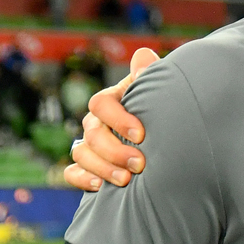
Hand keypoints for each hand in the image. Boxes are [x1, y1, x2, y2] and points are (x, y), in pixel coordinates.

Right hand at [63, 48, 158, 190]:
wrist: (173, 142)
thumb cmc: (167, 111)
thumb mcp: (162, 92)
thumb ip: (151, 76)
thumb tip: (143, 56)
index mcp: (114, 99)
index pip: (101, 104)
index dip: (118, 119)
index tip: (141, 135)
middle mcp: (98, 120)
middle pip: (91, 133)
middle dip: (113, 150)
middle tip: (139, 165)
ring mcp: (90, 143)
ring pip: (80, 152)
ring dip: (101, 167)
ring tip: (126, 180)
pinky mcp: (88, 166)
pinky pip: (71, 172)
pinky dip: (81, 179)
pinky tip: (100, 188)